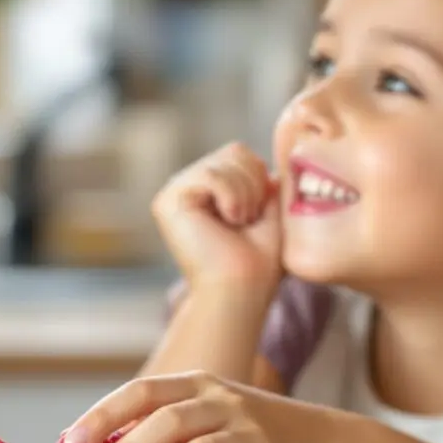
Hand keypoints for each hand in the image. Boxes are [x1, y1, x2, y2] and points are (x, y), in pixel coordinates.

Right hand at [152, 142, 283, 295]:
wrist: (243, 290)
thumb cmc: (259, 262)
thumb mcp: (268, 210)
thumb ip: (264, 179)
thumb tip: (273, 158)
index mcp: (204, 190)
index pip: (239, 154)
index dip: (260, 180)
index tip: (254, 218)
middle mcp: (185, 187)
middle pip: (234, 152)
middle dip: (254, 186)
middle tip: (245, 223)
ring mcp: (173, 193)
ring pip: (226, 160)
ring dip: (245, 195)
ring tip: (236, 225)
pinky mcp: (168, 201)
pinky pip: (213, 174)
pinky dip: (232, 198)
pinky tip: (226, 222)